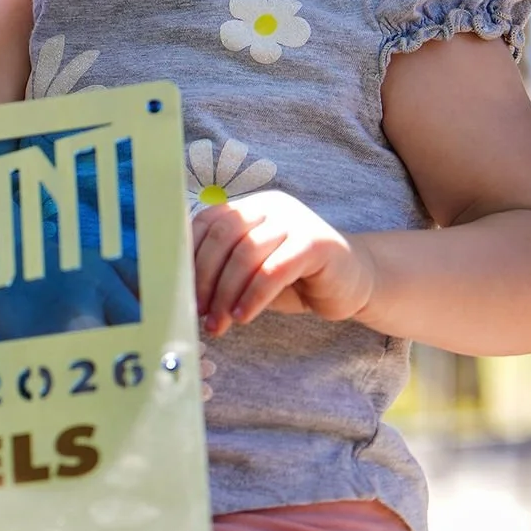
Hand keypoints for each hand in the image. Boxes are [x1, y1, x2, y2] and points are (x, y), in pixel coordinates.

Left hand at [192, 189, 375, 334]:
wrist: (352, 283)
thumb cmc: (294, 280)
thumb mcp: (251, 272)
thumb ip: (221, 271)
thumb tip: (179, 292)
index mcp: (248, 207)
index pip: (205, 223)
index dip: (188, 258)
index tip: (179, 292)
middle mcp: (269, 206)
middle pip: (222, 236)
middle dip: (205, 279)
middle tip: (200, 314)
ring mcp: (294, 220)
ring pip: (246, 254)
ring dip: (226, 293)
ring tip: (219, 323)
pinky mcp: (316, 243)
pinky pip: (274, 270)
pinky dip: (253, 296)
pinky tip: (244, 317)